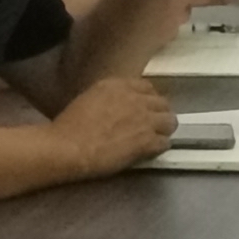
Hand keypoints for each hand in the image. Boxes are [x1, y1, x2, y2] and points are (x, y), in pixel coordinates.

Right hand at [55, 74, 177, 175]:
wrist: (68, 147)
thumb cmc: (69, 126)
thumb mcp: (90, 98)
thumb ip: (111, 98)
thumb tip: (119, 106)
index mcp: (119, 85)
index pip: (147, 87)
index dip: (148, 100)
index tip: (143, 109)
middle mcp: (136, 98)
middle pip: (163, 104)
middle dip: (159, 114)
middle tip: (151, 126)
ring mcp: (145, 119)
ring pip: (170, 122)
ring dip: (163, 130)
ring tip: (154, 139)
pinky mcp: (148, 141)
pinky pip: (165, 143)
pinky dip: (159, 148)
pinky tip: (150, 153)